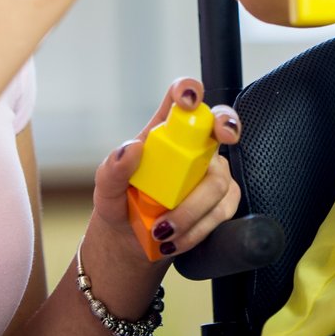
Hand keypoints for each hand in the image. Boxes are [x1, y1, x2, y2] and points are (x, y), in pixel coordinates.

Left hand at [93, 77, 240, 260]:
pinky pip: (222, 210)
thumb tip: (132, 149)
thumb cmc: (120, 205)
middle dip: (227, 124)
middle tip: (224, 135)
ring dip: (192, 209)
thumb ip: (113, 168)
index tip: (188, 99)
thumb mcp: (106, 189)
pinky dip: (198, 229)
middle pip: (220, 123)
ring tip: (162, 230)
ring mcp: (212, 172)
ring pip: (218, 179)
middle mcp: (194, 146)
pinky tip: (176, 239)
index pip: (182, 97)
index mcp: (166, 132)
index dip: (189, 90)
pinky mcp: (222, 201)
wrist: (130, 245)